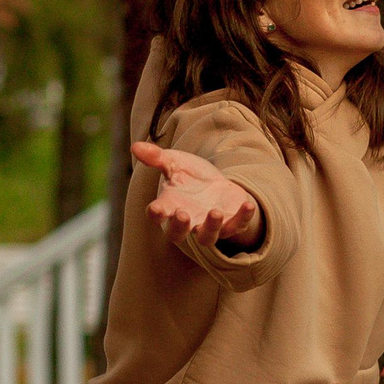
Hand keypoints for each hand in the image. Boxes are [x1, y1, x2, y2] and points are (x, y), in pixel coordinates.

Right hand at [133, 141, 262, 250]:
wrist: (217, 184)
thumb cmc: (191, 176)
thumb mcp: (175, 162)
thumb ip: (157, 157)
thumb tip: (135, 146)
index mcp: (170, 205)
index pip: (158, 214)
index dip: (156, 213)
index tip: (155, 209)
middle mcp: (188, 220)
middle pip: (178, 234)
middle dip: (179, 226)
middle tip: (182, 214)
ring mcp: (210, 225)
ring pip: (208, 237)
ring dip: (211, 227)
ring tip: (215, 212)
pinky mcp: (232, 222)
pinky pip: (238, 225)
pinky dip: (244, 217)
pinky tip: (248, 204)